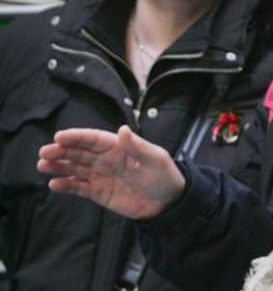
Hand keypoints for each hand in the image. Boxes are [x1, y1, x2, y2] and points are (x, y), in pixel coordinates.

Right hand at [37, 125, 184, 219]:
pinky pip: (79, 187)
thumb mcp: (155, 159)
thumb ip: (137, 146)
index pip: (94, 139)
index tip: (59, 136)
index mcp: (120, 147)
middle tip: (44, 153)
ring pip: (75, 168)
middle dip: (61, 151)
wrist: (168, 203)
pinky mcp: (99, 192)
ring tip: (43, 166)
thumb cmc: (165, 176)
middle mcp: (107, 159)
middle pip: (80, 152)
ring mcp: (101, 176)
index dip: (76, 136)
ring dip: (59, 166)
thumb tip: (122, 129)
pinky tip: (54, 184)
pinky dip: (66, 186)